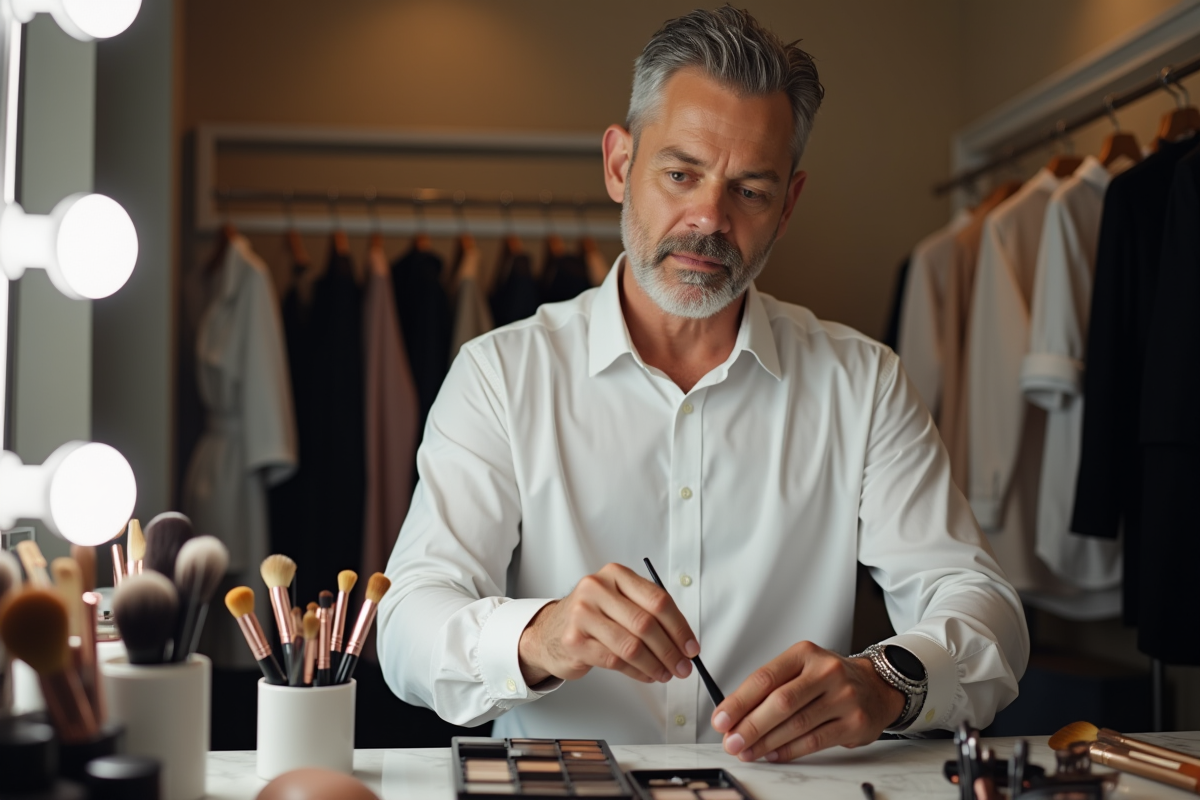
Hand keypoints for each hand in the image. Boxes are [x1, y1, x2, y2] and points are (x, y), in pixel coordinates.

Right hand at [518, 563, 699, 685]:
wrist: (550, 630)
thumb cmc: (593, 617)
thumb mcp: (619, 602)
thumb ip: (649, 614)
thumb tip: (685, 642)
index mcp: (615, 575)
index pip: (657, 600)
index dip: (679, 627)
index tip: (691, 647)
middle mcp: (597, 589)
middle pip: (646, 624)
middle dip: (670, 650)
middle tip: (683, 667)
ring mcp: (582, 614)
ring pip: (631, 645)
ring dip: (655, 665)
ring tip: (666, 674)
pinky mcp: (574, 641)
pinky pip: (616, 661)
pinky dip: (637, 672)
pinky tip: (646, 675)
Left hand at [710, 641, 904, 761]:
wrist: (876, 687)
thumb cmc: (829, 679)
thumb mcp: (801, 669)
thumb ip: (770, 687)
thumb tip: (733, 713)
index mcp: (805, 653)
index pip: (765, 678)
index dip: (739, 701)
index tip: (721, 719)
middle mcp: (826, 671)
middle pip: (780, 702)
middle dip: (750, 725)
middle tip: (731, 741)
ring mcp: (843, 697)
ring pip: (796, 724)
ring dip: (766, 742)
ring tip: (747, 751)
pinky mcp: (854, 722)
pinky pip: (815, 741)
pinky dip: (789, 750)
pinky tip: (772, 754)